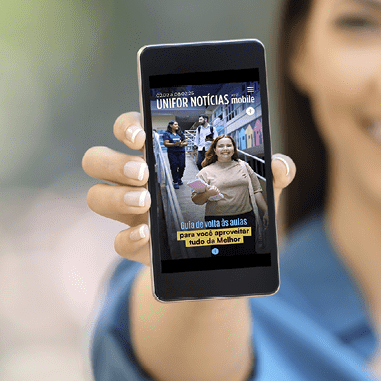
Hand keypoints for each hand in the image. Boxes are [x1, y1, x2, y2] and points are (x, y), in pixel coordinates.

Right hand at [83, 112, 295, 266]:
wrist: (227, 254)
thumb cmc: (234, 206)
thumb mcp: (256, 187)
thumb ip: (272, 174)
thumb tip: (282, 166)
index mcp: (161, 154)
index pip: (128, 128)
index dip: (126, 126)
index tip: (142, 136)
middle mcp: (138, 179)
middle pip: (97, 159)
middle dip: (114, 162)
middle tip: (144, 172)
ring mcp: (133, 212)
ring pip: (97, 196)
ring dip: (116, 196)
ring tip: (146, 201)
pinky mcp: (139, 245)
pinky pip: (117, 241)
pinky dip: (127, 237)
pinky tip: (147, 233)